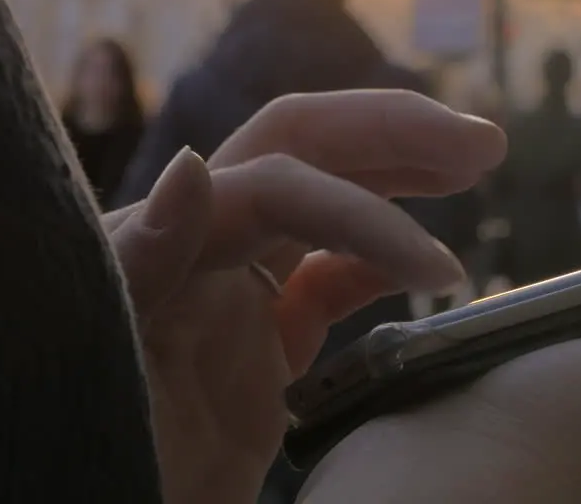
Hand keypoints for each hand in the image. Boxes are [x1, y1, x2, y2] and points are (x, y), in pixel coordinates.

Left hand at [103, 90, 505, 503]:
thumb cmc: (98, 446)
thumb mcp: (108, 355)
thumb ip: (141, 261)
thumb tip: (193, 167)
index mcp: (162, 240)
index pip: (278, 184)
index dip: (365, 213)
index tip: (440, 271)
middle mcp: (202, 246)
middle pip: (304, 151)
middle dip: (392, 135)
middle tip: (482, 145)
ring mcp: (235, 290)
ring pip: (324, 201)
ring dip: (397, 175)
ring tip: (473, 165)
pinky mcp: (262, 340)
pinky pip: (330, 278)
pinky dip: (381, 259)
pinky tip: (427, 264)